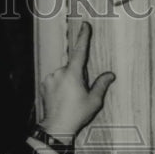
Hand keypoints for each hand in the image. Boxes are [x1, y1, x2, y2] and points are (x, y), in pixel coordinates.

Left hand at [39, 22, 115, 141]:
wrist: (57, 127)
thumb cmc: (76, 115)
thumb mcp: (94, 101)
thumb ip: (102, 85)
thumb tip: (110, 75)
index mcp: (73, 74)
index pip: (80, 51)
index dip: (83, 37)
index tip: (85, 26)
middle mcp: (59, 73)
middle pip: (72, 67)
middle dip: (77, 76)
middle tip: (79, 94)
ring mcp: (50, 78)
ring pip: (62, 74)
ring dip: (67, 81)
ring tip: (69, 98)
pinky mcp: (44, 85)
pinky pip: (54, 80)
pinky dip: (59, 86)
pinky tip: (62, 98)